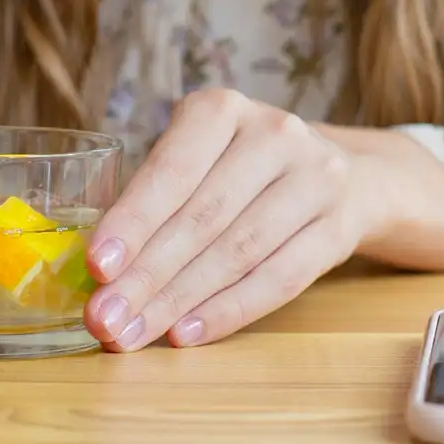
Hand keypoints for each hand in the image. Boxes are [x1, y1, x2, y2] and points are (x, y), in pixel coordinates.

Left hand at [83, 88, 380, 350]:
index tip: (96, 267)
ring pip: (238, 252)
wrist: (348, 175)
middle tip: (104, 319)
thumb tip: (99, 269)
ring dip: (179, 302)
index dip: (133, 222)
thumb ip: (155, 196)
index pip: (172, 172)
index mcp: (222, 109)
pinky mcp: (339, 227)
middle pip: (202, 218)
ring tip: (136, 333)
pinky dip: (229, 311)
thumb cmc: (242, 169)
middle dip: (146, 276)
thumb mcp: (200, 157)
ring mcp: (315, 179)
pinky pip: (280, 280)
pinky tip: (187, 332)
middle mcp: (273, 134)